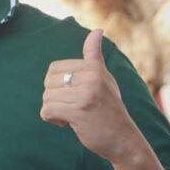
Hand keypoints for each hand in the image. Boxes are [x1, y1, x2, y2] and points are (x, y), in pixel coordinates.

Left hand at [40, 29, 139, 161]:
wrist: (123, 139)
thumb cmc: (110, 107)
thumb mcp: (105, 78)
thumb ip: (95, 56)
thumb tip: (97, 30)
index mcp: (94, 67)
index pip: (54, 68)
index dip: (56, 83)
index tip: (70, 94)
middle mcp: (91, 78)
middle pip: (48, 82)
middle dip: (53, 97)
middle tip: (69, 107)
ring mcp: (85, 95)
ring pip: (47, 98)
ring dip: (53, 110)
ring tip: (69, 116)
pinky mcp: (79, 112)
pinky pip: (47, 111)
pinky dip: (51, 119)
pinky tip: (64, 123)